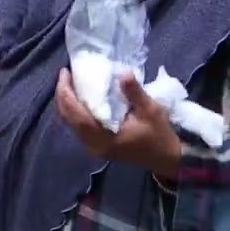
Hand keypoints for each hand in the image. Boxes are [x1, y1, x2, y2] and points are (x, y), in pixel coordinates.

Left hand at [55, 67, 182, 179]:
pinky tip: (79, 96)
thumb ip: (134, 92)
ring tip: (70, 81)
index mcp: (103, 139)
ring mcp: (93, 147)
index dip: (66, 93)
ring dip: (67, 102)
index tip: (65, 73)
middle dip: (63, 95)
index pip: (76, 115)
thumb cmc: (159, 134)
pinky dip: (74, 110)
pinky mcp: (96, 145)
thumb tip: (122, 73)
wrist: (166, 158)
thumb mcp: (150, 110)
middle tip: (66, 73)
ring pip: (70, 122)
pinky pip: (77, 125)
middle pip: (68, 118)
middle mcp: (93, 145)